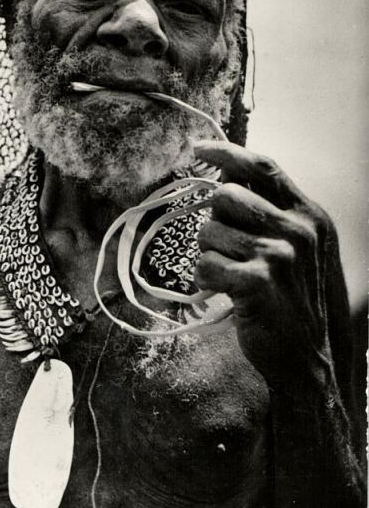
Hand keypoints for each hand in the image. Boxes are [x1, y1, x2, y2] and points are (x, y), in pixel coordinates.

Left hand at [193, 141, 341, 388]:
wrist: (309, 358)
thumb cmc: (294, 300)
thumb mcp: (300, 248)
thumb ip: (272, 212)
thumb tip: (225, 179)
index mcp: (309, 215)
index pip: (263, 167)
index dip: (226, 153)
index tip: (198, 148)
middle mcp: (298, 230)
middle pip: (225, 196)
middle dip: (213, 222)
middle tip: (224, 249)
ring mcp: (279, 255)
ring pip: (209, 231)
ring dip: (208, 254)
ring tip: (229, 275)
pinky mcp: (257, 282)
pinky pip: (204, 265)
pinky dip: (204, 279)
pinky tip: (224, 292)